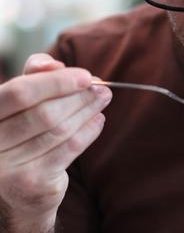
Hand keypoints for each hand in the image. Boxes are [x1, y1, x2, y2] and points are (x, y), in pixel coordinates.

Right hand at [0, 54, 111, 229]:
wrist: (12, 189)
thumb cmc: (19, 132)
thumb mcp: (20, 102)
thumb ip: (34, 78)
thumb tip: (54, 65)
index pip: (20, 92)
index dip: (56, 82)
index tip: (86, 76)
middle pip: (45, 113)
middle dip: (80, 97)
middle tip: (102, 88)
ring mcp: (8, 168)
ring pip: (60, 130)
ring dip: (88, 111)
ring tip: (103, 99)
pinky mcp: (31, 183)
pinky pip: (69, 149)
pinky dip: (89, 131)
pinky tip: (98, 120)